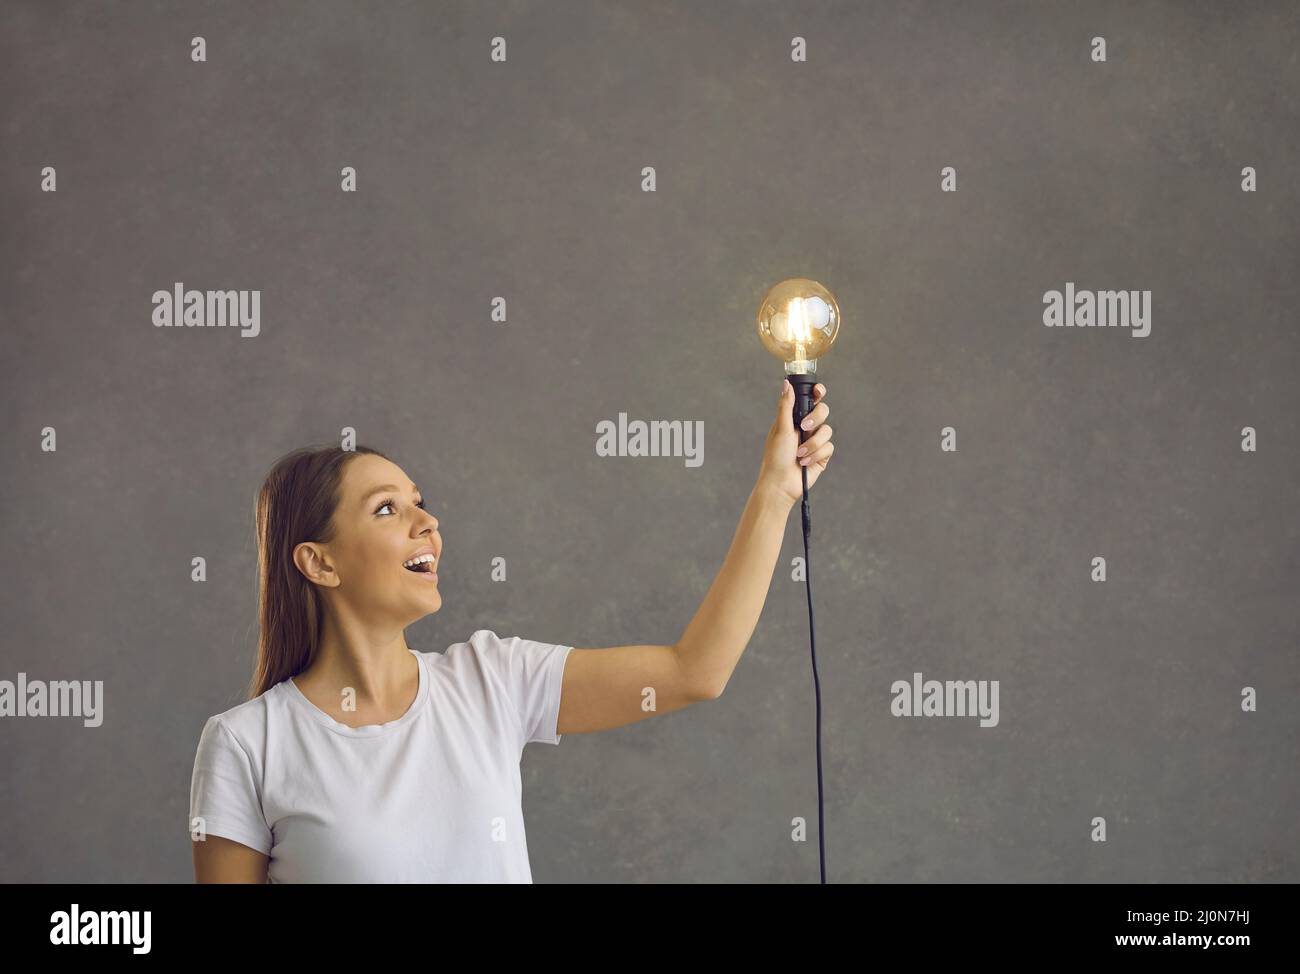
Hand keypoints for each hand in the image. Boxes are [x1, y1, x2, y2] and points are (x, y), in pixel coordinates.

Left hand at [756, 379, 833, 506]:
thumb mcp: (780, 429)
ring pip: (827, 431)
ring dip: (813, 443)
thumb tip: (786, 383)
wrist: (781, 484)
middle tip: (804, 428)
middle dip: (815, 419)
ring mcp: (815, 441)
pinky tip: (805, 463)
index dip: (817, 392)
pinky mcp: (822, 455)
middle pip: (823, 411)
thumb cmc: (776, 457)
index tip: (818, 391)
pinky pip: (829, 447)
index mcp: (794, 419)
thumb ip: (786, 406)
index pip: (810, 400)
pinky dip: (816, 455)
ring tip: (800, 454)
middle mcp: (806, 428)